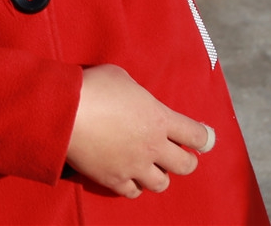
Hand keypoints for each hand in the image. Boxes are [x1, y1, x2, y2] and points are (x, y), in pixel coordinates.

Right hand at [65, 64, 214, 197]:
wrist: (64, 112)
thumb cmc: (93, 87)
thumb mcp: (122, 77)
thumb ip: (137, 93)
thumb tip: (135, 98)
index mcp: (159, 118)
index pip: (196, 135)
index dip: (205, 138)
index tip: (206, 139)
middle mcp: (153, 146)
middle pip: (186, 165)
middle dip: (186, 161)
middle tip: (179, 155)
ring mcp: (134, 166)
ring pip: (161, 184)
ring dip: (159, 175)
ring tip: (150, 168)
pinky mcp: (114, 179)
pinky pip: (132, 192)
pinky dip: (133, 186)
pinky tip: (128, 177)